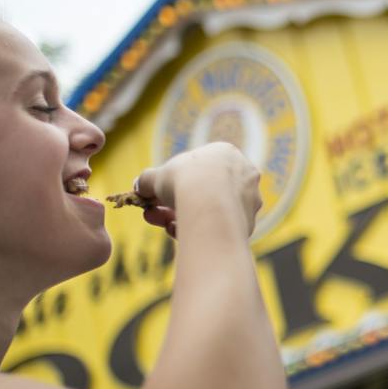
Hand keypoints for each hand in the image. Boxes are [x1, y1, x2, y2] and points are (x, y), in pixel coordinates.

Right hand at [133, 142, 261, 238]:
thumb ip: (148, 180)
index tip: (155, 198)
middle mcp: (243, 173)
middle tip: (153, 216)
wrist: (210, 205)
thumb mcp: (157, 176)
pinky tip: (181, 235)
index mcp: (225, 153)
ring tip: (166, 226)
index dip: (172, 185)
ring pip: (212, 211)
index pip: (196, 170)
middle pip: (203, 192)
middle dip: (174, 206)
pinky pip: (219, 227)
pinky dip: (200, 231)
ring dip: (185, 219)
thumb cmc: (183, 181)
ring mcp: (249, 199)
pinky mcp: (249, 223)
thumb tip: (139, 186)